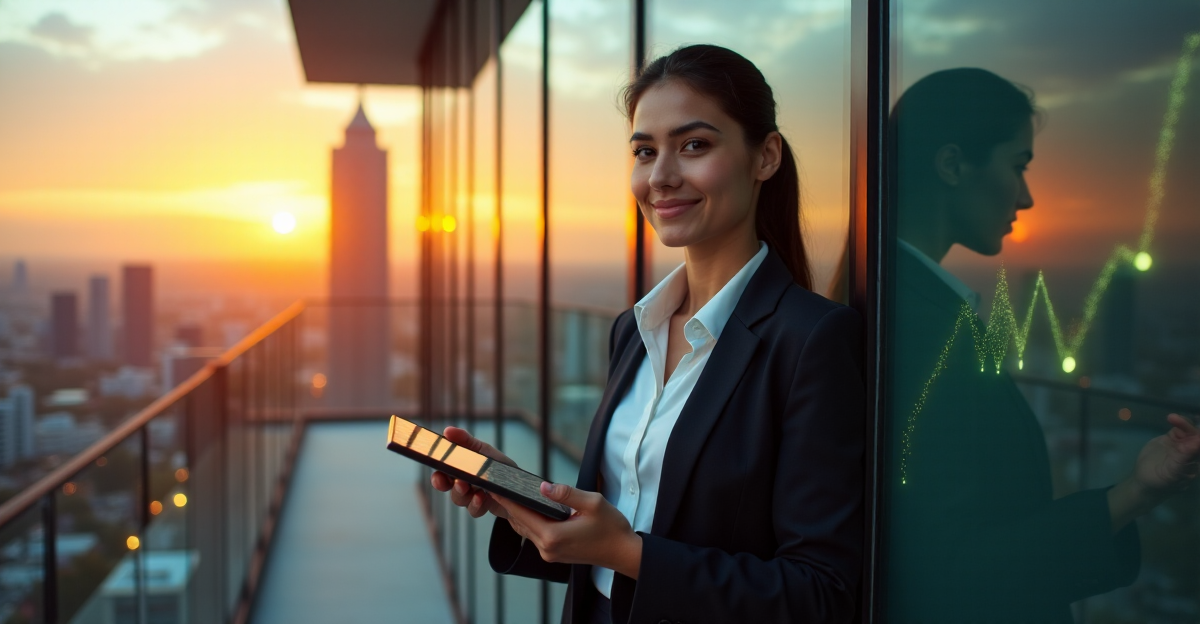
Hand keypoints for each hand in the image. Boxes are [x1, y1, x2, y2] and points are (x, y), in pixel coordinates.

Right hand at [429, 426, 516, 519]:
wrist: (522, 487)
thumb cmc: (502, 467)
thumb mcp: (485, 451)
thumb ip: (467, 441)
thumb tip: (447, 430)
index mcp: (462, 466)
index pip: (442, 469)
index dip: (437, 473)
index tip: (438, 473)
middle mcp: (464, 481)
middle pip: (445, 485)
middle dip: (445, 484)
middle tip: (454, 481)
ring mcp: (472, 496)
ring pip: (457, 498)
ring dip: (462, 493)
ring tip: (470, 488)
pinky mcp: (482, 507)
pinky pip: (472, 510)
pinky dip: (476, 505)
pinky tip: (482, 498)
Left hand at [492, 482, 642, 578]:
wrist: (623, 553)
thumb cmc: (611, 528)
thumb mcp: (592, 503)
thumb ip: (566, 494)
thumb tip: (543, 487)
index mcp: (553, 536)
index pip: (522, 514)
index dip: (506, 499)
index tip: (493, 486)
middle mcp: (547, 548)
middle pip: (520, 522)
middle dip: (509, 504)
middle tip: (497, 485)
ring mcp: (549, 554)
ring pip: (526, 530)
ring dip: (518, 514)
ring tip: (509, 494)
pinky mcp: (554, 554)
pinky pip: (535, 535)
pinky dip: (529, 521)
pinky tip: (528, 508)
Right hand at [1109, 413, 1199, 531]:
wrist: (1145, 480)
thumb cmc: (1160, 482)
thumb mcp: (1172, 472)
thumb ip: (1184, 457)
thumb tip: (1198, 441)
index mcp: (1196, 463)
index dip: (1198, 438)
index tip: (1194, 435)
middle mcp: (1193, 453)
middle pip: (1197, 437)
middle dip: (1190, 428)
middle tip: (1176, 420)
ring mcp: (1183, 445)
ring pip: (1188, 431)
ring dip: (1184, 423)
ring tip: (1172, 418)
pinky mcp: (1173, 439)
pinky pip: (1179, 428)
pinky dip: (1179, 422)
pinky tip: (1173, 418)